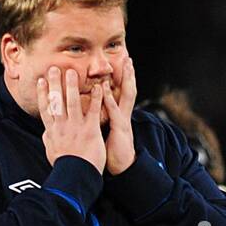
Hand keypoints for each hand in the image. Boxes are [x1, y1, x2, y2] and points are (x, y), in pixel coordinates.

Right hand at [37, 67, 105, 173]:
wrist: (75, 176)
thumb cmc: (65, 167)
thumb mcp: (51, 152)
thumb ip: (49, 139)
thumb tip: (46, 133)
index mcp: (53, 131)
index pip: (46, 108)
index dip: (43, 93)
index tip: (42, 81)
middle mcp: (62, 126)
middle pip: (57, 100)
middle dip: (56, 83)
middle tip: (55, 68)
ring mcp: (76, 127)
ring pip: (73, 102)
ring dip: (73, 85)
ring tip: (73, 72)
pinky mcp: (90, 130)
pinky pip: (94, 111)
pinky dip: (96, 98)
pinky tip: (98, 87)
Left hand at [102, 56, 135, 175]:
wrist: (122, 167)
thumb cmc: (111, 152)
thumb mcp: (107, 134)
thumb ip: (102, 122)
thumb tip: (95, 117)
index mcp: (120, 116)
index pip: (122, 94)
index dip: (123, 80)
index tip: (123, 66)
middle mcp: (123, 115)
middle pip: (128, 90)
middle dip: (130, 75)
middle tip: (129, 59)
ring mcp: (123, 120)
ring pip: (126, 96)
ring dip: (126, 80)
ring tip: (126, 65)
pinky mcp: (119, 128)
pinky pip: (114, 110)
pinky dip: (109, 98)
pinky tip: (105, 87)